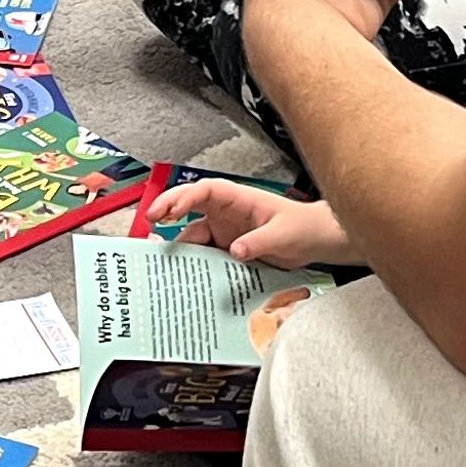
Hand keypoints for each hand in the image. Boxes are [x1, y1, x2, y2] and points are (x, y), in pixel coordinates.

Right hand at [153, 178, 356, 266]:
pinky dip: (194, 265)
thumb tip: (235, 250)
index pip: (205, 190)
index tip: (167, 209)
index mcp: (239, 198)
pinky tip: (185, 276)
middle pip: (189, 207)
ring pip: (193, 236)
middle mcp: (227, 213)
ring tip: (164, 260)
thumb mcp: (285, 234)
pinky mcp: (226, 250)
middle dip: (167, 212)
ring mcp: (225, 231)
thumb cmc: (304, 228)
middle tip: (149, 224)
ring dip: (179, 247)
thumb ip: (260, 241)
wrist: (316, 242)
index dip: (183, 197)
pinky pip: (205, 255)